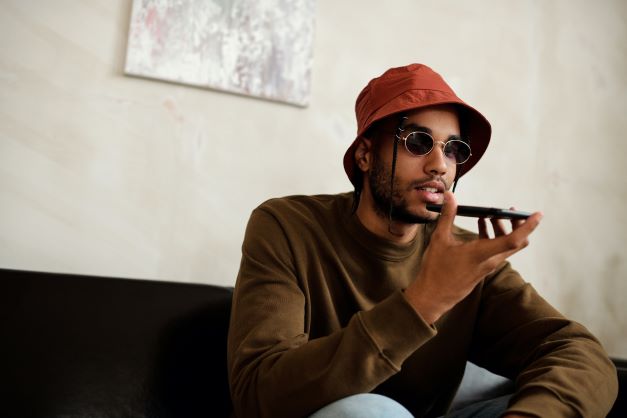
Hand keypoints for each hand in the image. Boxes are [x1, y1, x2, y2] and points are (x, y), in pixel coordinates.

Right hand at [404, 191, 542, 323]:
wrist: (433, 295)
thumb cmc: (436, 270)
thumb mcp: (439, 239)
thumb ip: (447, 216)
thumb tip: (450, 196)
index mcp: (481, 253)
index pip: (513, 239)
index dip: (528, 226)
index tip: (537, 214)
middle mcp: (490, 261)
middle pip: (517, 242)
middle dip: (518, 224)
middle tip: (509, 210)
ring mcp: (488, 266)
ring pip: (506, 246)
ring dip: (503, 229)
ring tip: (489, 216)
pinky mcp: (483, 269)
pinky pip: (496, 250)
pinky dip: (494, 236)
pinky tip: (481, 225)